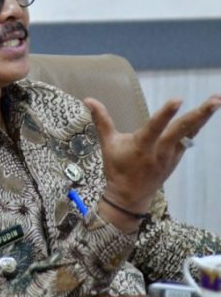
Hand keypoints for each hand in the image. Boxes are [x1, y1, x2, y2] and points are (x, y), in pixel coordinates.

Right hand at [84, 94, 220, 213]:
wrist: (130, 197)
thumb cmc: (117, 168)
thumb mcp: (107, 144)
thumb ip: (101, 120)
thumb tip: (88, 99)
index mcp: (142, 146)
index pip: (155, 127)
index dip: (166, 113)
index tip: (178, 100)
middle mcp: (160, 151)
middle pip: (182, 130)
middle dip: (199, 115)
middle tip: (215, 100)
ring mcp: (172, 156)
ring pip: (189, 133)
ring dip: (203, 118)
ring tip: (215, 101)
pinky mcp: (176, 158)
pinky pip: (188, 139)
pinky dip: (195, 127)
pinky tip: (204, 115)